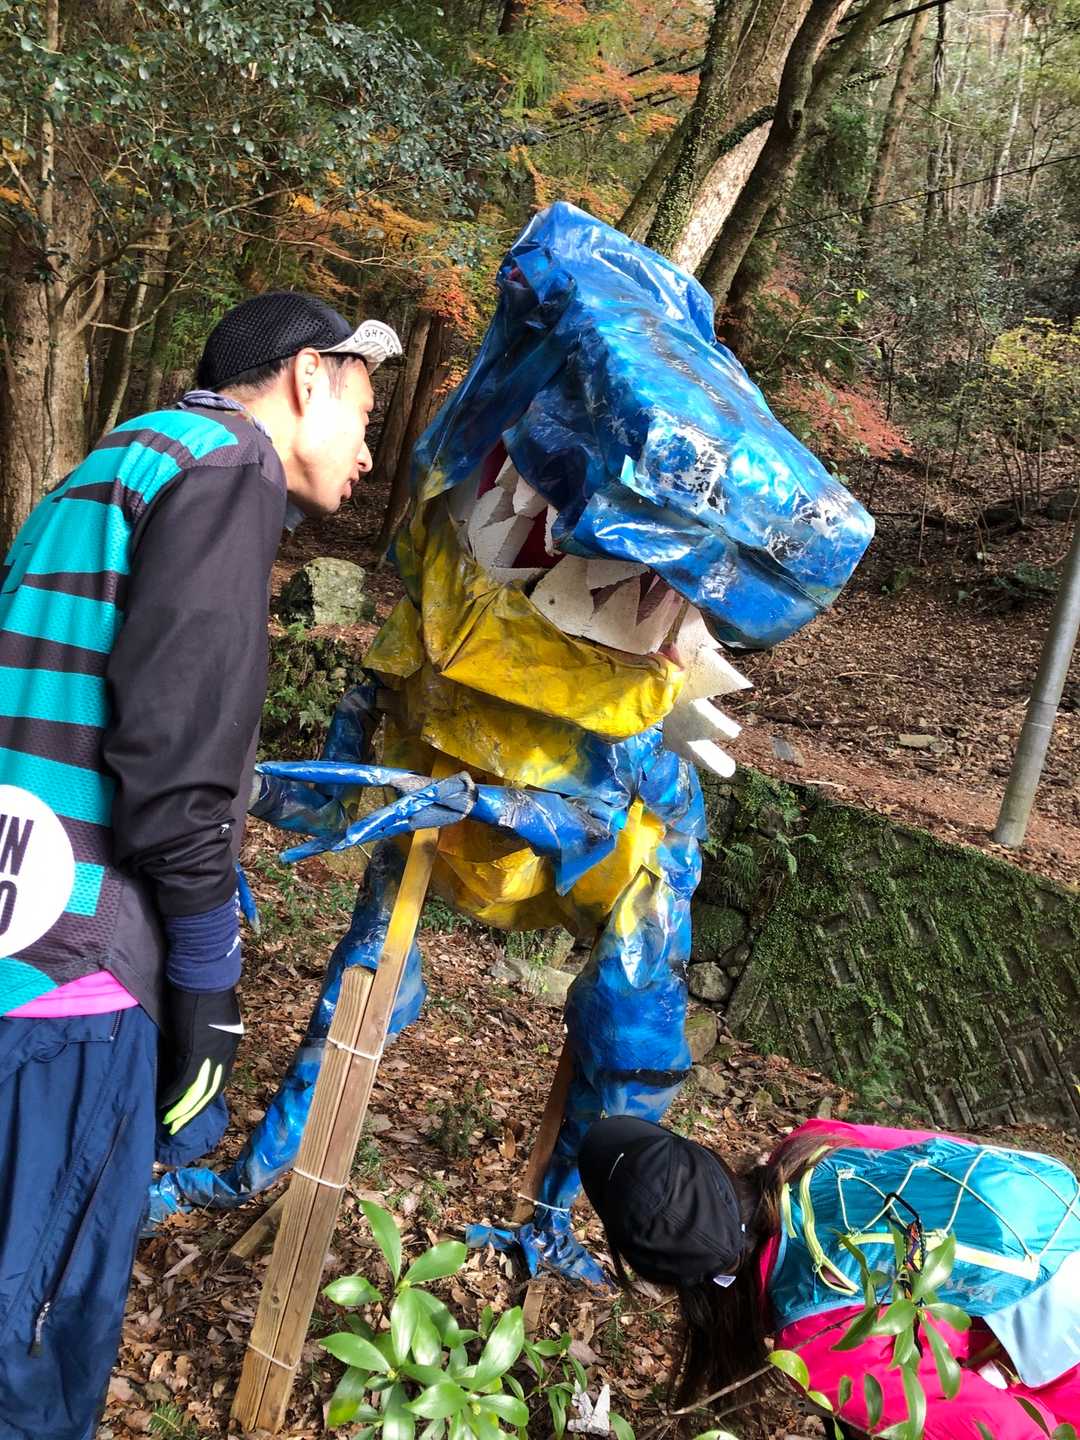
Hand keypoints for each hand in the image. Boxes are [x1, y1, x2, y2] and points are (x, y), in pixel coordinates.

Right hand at [158, 984, 243, 1135]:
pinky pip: (183, 1082)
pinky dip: (172, 1096)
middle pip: (211, 1089)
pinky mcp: (195, 1052)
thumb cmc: (205, 983)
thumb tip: (190, 1046)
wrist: (205, 970)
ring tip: (170, 1123)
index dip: (206, 1094)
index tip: (194, 1106)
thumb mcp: (210, 1013)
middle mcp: (225, 1052)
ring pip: (198, 1091)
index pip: (219, 1076)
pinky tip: (163, 1105)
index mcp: (231, 1041)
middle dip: (194, 1109)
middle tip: (179, 1124)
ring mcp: (212, 1054)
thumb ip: (204, 1032)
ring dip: (183, 1109)